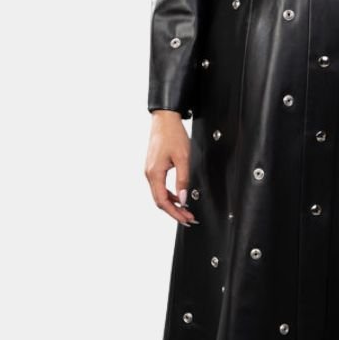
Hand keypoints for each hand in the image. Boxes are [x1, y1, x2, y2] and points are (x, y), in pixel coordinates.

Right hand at [144, 110, 197, 225]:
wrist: (164, 120)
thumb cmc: (172, 135)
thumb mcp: (183, 158)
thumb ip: (183, 180)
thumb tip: (184, 199)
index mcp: (154, 173)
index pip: (162, 201)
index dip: (174, 213)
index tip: (186, 219)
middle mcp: (149, 174)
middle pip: (160, 201)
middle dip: (175, 212)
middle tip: (189, 218)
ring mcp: (150, 171)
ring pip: (160, 194)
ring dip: (173, 204)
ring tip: (186, 210)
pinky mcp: (154, 167)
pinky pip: (160, 186)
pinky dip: (170, 194)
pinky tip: (179, 196)